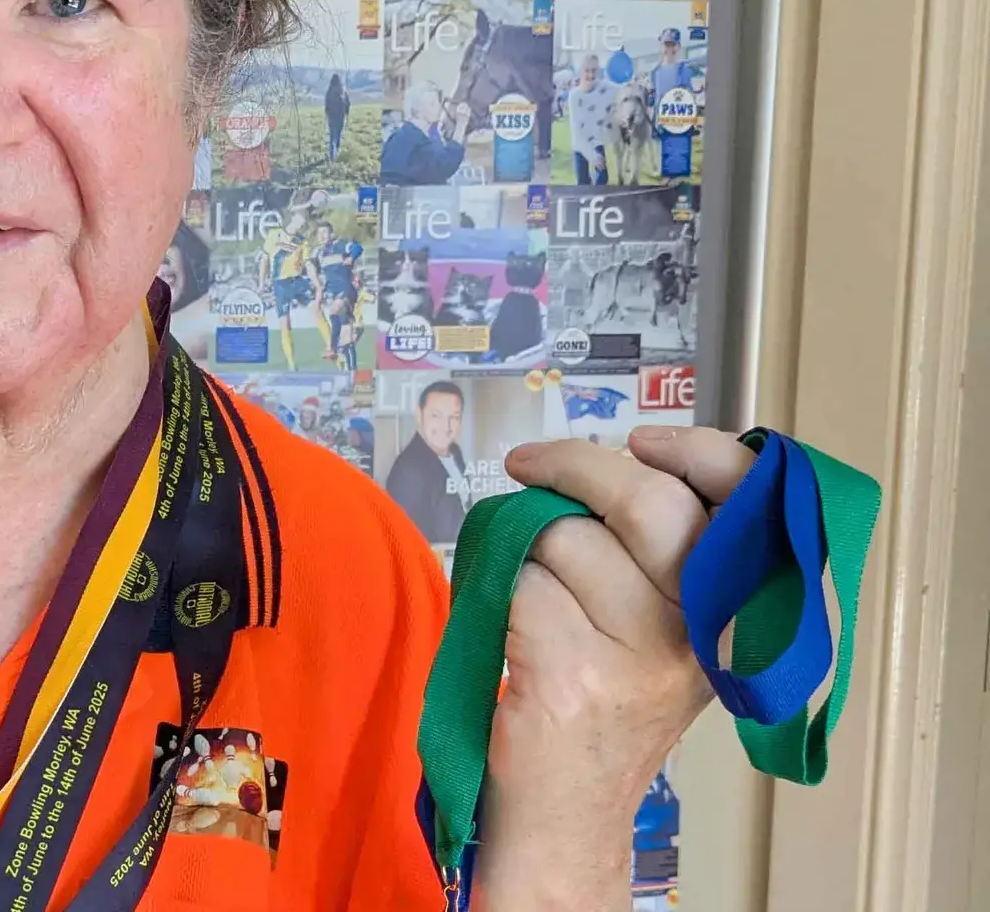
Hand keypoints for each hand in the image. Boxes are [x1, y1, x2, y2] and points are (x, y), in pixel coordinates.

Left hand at [473, 427, 754, 907]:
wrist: (568, 810)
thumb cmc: (607, 704)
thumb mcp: (668, 630)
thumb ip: (666, 553)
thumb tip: (620, 459)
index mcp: (738, 613)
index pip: (748, 504)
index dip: (702, 454)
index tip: (646, 440)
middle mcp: (705, 635)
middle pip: (648, 504)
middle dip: (576, 466)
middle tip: (533, 465)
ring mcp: (642, 658)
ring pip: (568, 537)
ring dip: (530, 546)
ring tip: (540, 592)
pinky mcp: (574, 675)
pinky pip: (522, 581)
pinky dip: (502, 588)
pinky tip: (517, 628)